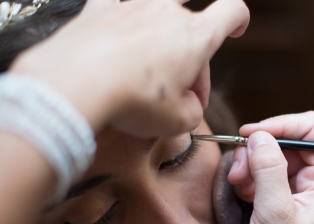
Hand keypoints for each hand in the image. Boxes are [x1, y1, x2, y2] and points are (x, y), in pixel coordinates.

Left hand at [10, 0, 249, 136]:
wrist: (74, 84)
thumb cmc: (131, 101)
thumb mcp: (177, 122)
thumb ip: (193, 111)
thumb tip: (188, 105)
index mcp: (195, 36)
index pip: (231, 11)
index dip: (238, 19)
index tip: (236, 29)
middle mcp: (167, 11)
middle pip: (191, 26)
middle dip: (192, 61)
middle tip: (181, 96)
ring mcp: (132, 6)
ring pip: (156, 14)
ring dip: (158, 41)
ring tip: (148, 70)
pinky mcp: (98, 9)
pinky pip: (115, 6)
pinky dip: (120, 20)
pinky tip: (117, 35)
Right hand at [228, 112, 313, 223]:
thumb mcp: (276, 213)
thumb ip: (268, 170)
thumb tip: (259, 137)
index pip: (310, 129)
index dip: (279, 125)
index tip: (250, 134)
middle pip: (285, 142)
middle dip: (258, 152)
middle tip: (239, 171)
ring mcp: (297, 192)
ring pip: (269, 158)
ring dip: (249, 167)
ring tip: (238, 188)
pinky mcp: (279, 202)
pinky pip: (261, 176)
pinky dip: (247, 181)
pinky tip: (241, 198)